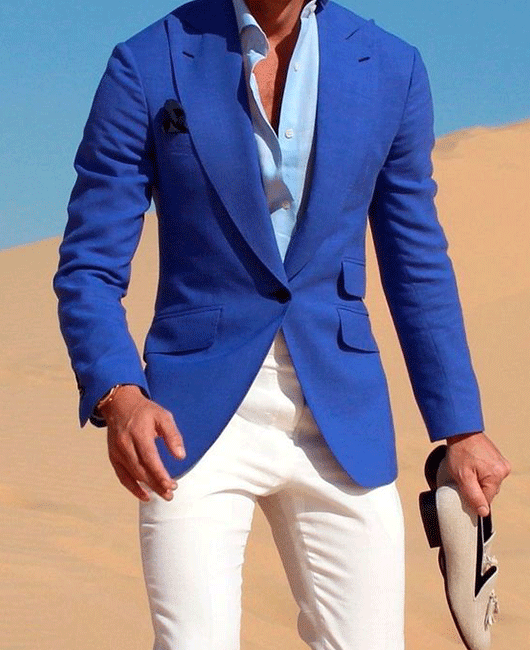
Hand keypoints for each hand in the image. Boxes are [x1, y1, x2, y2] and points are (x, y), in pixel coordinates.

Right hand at [100, 385, 185, 501]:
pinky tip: (145, 495)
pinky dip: (133, 488)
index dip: (160, 474)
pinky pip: (122, 476)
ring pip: (132, 475)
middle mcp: (125, 444)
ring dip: (148, 488)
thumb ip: (173, 436)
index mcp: (138, 432)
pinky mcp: (113, 457)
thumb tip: (180, 456)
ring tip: (164, 495)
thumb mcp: (163, 416)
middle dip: (156, 484)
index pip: (150, 458)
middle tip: (171, 493)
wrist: (120, 404)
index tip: (172, 484)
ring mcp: (117, 451)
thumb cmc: (145, 411)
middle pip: (141, 470)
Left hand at [445, 431, 510, 516]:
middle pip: (489, 491)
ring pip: (489, 482)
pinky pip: (490, 473)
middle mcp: (504, 470)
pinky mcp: (498, 459)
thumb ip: (473, 496)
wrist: (461, 430)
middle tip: (463, 474)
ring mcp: (502, 463)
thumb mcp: (462, 476)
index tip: (463, 488)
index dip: (473, 497)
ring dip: (478, 479)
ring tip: (467, 466)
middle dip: (475, 487)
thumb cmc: (460, 451)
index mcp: (496, 476)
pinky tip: (472, 464)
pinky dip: (480, 472)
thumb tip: (483, 512)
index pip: (486, 499)